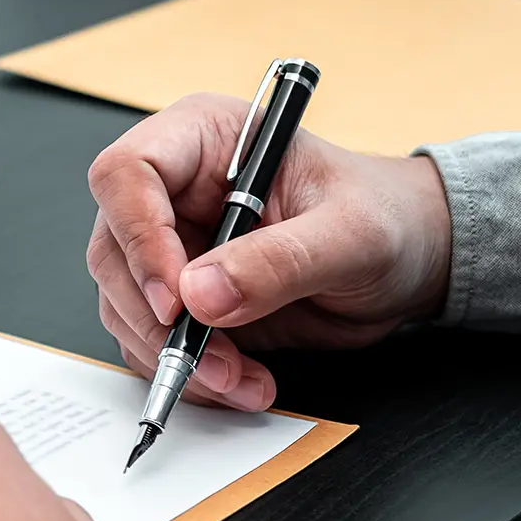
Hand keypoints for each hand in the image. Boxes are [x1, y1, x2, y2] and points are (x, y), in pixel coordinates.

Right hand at [85, 93, 452, 411]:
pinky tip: (239, 381)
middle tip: (213, 359)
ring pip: (125, 304)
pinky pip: (151, 339)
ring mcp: (171, 244)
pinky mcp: (180, 296)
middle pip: (113, 249)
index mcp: (204, 139)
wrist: (407, 260)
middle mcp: (174, 189)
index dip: (139, 237)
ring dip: (173, 354)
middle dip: (158, 318)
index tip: (178, 299)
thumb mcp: (351, 234)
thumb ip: (280, 260)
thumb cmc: (386, 217)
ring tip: (241, 380)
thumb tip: (200, 295)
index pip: (126, 174)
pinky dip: (188, 372)